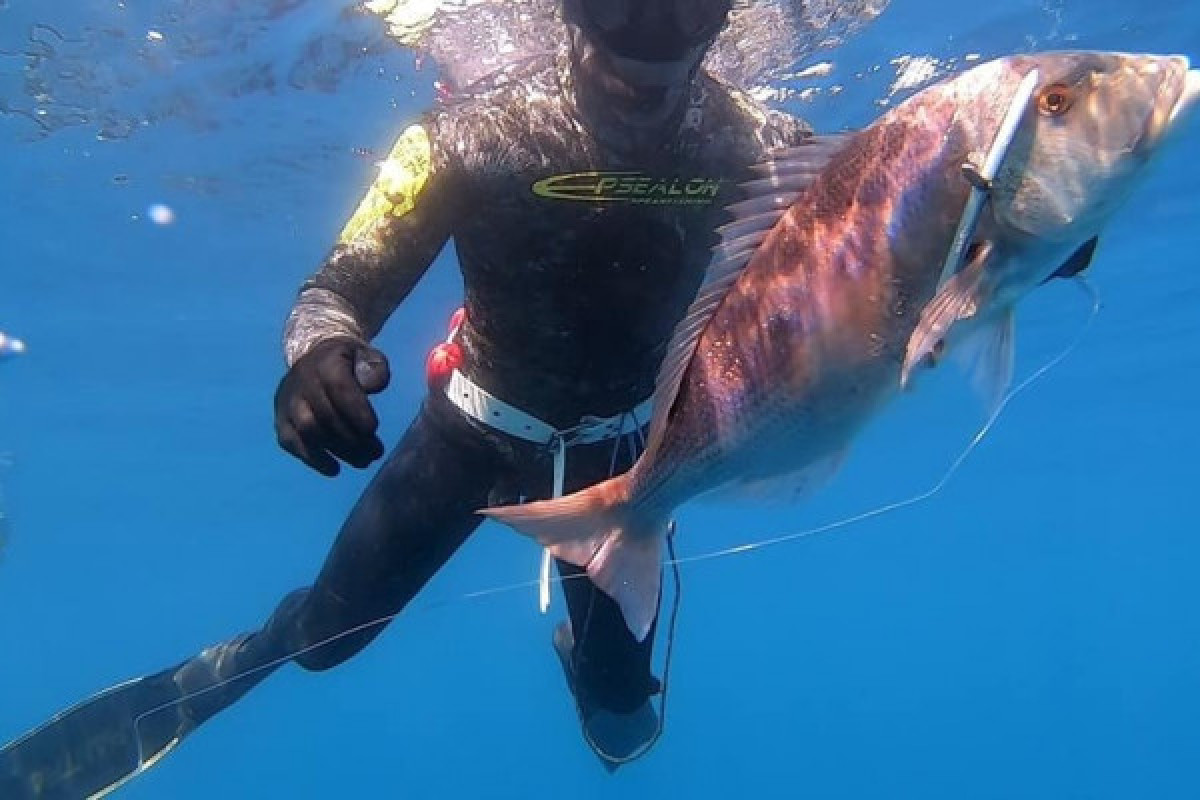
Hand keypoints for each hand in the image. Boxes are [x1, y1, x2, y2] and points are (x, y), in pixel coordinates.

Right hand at [274, 337, 390, 475]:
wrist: (315, 358)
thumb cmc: (348, 363)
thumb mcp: (365, 355)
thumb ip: (374, 367)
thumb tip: (372, 385)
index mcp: (326, 362)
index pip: (338, 387)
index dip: (356, 410)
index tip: (373, 429)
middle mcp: (301, 381)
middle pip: (324, 414)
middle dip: (353, 438)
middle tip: (375, 452)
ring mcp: (288, 402)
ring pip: (308, 430)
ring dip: (337, 450)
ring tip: (363, 461)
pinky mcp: (281, 419)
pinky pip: (291, 441)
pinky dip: (312, 458)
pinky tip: (334, 469)